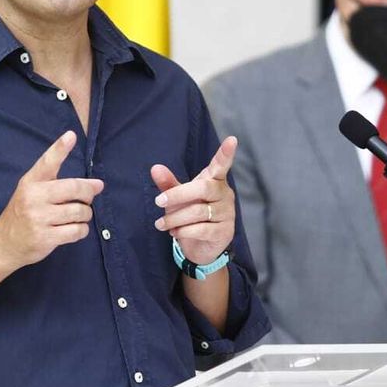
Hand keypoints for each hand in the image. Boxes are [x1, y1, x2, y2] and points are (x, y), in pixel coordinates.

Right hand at [0, 131, 103, 268]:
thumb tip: (97, 185)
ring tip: (78, 216)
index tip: (72, 136)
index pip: (47, 162)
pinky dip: (81, 230)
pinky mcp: (46, 237)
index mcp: (31, 182)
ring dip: (85, 215)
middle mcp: (34, 197)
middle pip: (75, 188)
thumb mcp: (31, 191)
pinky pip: (77, 231)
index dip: (60, 148)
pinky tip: (73, 229)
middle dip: (88, 193)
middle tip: (88, 198)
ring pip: (79, 212)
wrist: (5, 243)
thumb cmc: (24, 213)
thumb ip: (58, 184)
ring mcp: (39, 218)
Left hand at [152, 136, 238, 267]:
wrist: (200, 247)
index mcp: (214, 181)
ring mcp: (227, 214)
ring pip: (199, 212)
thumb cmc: (190, 215)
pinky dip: (183, 231)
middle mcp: (224, 194)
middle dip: (177, 194)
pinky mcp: (225, 232)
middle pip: (203, 188)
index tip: (232, 139)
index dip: (226, 153)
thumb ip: (168, 184)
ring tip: (161, 224)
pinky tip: (174, 233)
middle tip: (158, 202)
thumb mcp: (177, 198)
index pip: (221, 165)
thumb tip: (155, 168)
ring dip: (175, 218)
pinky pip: (202, 229)